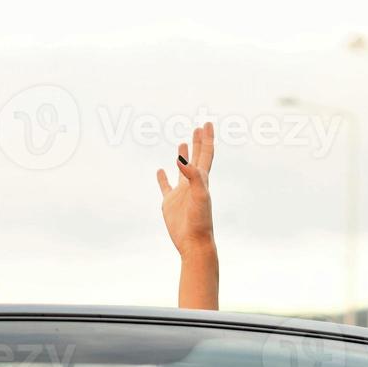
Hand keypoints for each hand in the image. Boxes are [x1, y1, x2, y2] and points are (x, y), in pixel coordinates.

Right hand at [156, 122, 213, 256]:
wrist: (193, 242)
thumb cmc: (200, 221)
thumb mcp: (199, 196)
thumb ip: (193, 176)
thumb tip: (181, 159)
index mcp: (202, 180)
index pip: (206, 154)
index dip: (207, 139)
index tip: (207, 123)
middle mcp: (192, 184)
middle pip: (196, 158)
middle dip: (198, 142)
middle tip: (198, 128)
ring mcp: (181, 193)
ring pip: (181, 170)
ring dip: (183, 156)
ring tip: (182, 143)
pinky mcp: (169, 203)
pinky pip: (165, 186)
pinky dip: (162, 178)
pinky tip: (160, 170)